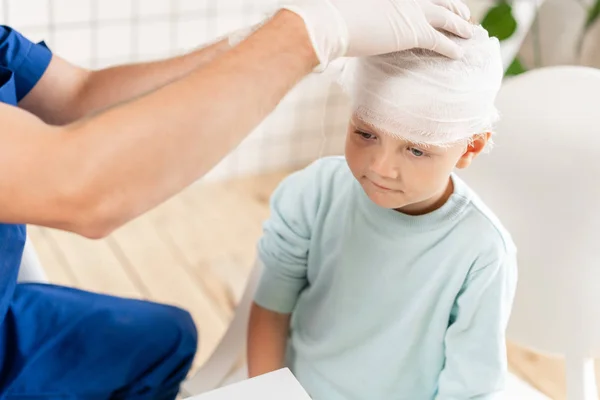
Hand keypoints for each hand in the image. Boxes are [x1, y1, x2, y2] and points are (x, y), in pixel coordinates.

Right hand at [282, 0, 473, 67]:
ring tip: (469, 32)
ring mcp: (411, 12)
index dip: (433, 1)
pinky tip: (458, 53)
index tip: (441, 4)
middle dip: (454, 7)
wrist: (333, 23)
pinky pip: (439, 40)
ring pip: (446, 17)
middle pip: (439, 0)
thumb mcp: (352, 10)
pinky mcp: (413, 32)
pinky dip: (451, 47)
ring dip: (460, 25)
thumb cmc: (333, 17)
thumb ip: (365, 15)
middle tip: (463, 14)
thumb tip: (364, 25)